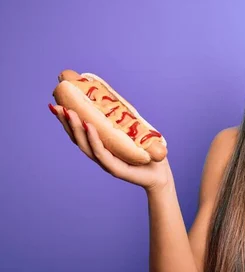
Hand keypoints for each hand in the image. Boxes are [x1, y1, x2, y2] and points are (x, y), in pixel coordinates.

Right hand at [49, 103, 173, 192]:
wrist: (160, 173)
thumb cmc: (146, 152)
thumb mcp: (132, 132)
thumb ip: (122, 120)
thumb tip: (114, 98)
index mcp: (101, 147)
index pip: (80, 133)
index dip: (68, 120)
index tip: (57, 104)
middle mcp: (99, 155)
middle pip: (77, 138)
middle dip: (66, 122)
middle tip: (56, 106)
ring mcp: (106, 162)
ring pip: (86, 145)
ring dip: (76, 128)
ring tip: (69, 113)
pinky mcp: (115, 169)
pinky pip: (101, 153)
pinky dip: (93, 139)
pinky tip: (88, 126)